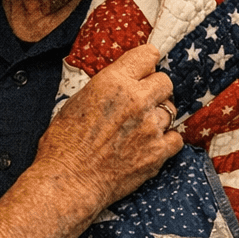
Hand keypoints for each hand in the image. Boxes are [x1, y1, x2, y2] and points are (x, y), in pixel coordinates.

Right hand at [33, 43, 182, 211]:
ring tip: (139, 129)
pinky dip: (166, 141)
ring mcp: (150, 127)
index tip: (145, 70)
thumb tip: (123, 83)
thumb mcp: (78, 101)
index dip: (146, 63)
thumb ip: (107, 88)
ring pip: (170, 110)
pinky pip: (175, 138)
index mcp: (113, 82)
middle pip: (165, 82)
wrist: (68, 182)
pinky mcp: (158, 152)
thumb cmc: (63, 145)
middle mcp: (136, 100)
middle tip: (142, 102)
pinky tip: (149, 145)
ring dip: (157, 117)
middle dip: (154, 90)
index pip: (147, 55)